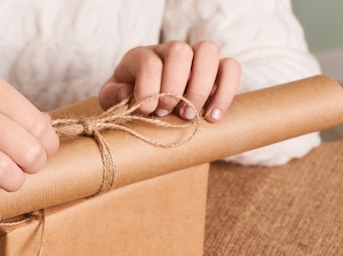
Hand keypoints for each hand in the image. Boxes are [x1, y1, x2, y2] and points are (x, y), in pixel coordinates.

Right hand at [0, 53, 58, 225]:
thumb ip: (2, 101)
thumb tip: (45, 125)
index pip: (36, 123)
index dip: (46, 146)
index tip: (39, 153)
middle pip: (25, 150)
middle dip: (32, 168)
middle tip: (21, 171)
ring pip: (0, 171)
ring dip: (11, 186)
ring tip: (4, 186)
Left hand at [99, 41, 240, 121]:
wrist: (148, 107)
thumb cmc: (128, 102)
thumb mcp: (111, 100)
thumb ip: (112, 96)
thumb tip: (128, 93)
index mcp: (142, 56)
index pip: (149, 62)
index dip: (148, 89)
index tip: (146, 112)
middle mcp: (169, 51)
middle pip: (180, 51)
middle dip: (174, 88)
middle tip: (167, 112)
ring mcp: (195, 58)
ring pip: (208, 51)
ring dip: (200, 87)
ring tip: (189, 116)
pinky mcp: (216, 71)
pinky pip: (231, 68)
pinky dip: (226, 92)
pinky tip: (213, 117)